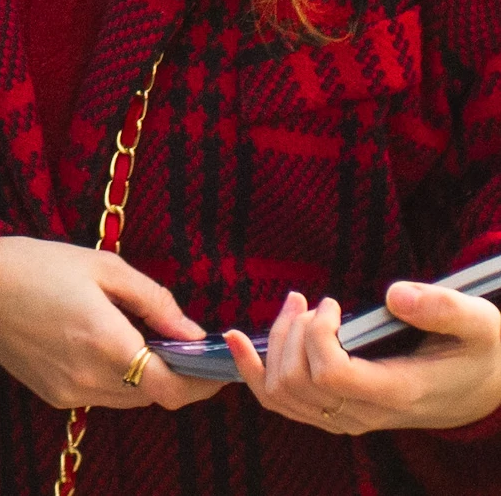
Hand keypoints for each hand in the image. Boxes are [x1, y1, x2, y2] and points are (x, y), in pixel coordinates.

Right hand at [0, 237, 224, 413]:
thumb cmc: (41, 264)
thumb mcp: (104, 266)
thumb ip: (154, 301)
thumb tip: (193, 332)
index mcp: (106, 340)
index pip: (171, 387)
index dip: (201, 383)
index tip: (216, 368)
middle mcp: (90, 376)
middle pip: (153, 394)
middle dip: (174, 373)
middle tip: (182, 343)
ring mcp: (70, 392)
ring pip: (129, 397)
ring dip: (145, 375)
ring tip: (139, 336)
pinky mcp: (54, 397)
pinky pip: (101, 394)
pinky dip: (114, 376)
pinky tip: (101, 341)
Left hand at [225, 283, 500, 433]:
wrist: (483, 384)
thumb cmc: (478, 348)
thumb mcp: (477, 320)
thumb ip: (441, 307)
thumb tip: (394, 294)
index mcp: (397, 393)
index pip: (331, 375)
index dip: (317, 334)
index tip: (331, 303)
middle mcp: (366, 414)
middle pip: (297, 383)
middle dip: (290, 332)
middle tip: (307, 299)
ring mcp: (348, 418)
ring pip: (281, 395)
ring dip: (273, 343)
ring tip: (293, 306)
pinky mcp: (335, 412)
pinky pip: (280, 403)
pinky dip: (252, 371)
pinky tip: (236, 340)